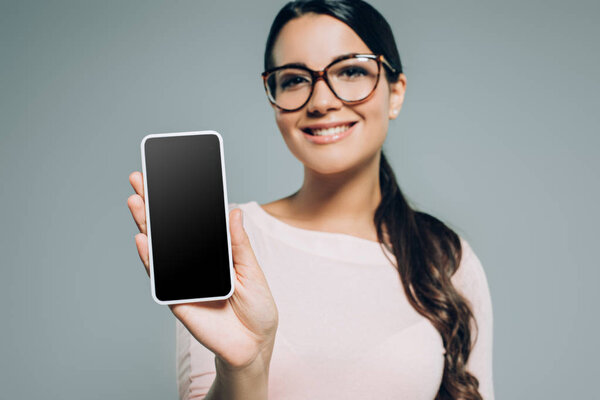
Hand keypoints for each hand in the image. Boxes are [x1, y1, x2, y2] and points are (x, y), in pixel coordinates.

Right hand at [127, 171, 278, 369]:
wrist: (254, 344)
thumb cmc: (257, 307)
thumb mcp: (251, 270)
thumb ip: (238, 244)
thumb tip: (233, 212)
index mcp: (214, 254)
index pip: (193, 223)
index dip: (179, 203)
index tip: (168, 178)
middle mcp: (195, 264)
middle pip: (170, 231)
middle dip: (154, 206)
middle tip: (139, 180)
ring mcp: (183, 280)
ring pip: (159, 249)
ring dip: (146, 225)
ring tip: (136, 201)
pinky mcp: (176, 298)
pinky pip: (160, 276)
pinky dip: (150, 258)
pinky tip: (142, 238)